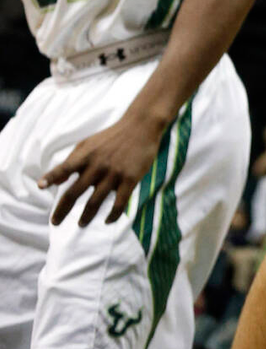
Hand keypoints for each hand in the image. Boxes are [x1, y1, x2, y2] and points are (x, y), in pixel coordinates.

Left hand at [42, 103, 166, 226]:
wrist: (141, 125)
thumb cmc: (111, 137)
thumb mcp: (88, 143)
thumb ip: (71, 161)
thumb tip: (53, 183)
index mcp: (86, 155)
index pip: (65, 167)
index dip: (52, 177)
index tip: (40, 186)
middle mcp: (97, 164)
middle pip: (75, 192)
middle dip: (62, 210)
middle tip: (55, 222)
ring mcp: (114, 173)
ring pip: (95, 201)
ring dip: (86, 216)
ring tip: (81, 223)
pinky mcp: (130, 178)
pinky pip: (119, 203)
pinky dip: (112, 215)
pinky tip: (107, 220)